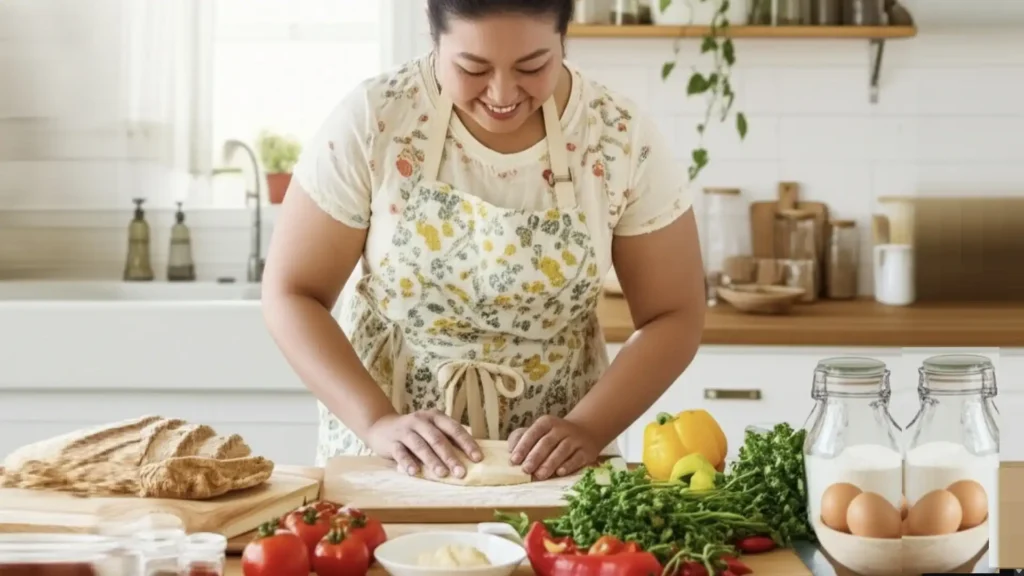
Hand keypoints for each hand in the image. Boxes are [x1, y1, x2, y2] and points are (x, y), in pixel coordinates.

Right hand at [366, 409, 481, 478]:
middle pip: (438, 438)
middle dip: (450, 456)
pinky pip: (400, 453)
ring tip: (442, 474)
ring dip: (432, 460)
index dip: (466, 443)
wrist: (381, 427)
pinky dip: (407, 463)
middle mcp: (420, 420)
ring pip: (420, 445)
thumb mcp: (431, 429)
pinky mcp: (391, 442)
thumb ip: (448, 438)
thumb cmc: (415, 432)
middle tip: (461, 472)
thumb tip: (471, 455)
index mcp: (435, 416)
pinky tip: (414, 473)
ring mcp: (405, 431)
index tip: (478, 458)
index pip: (454, 429)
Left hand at [507, 416, 599, 479]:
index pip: (533, 433)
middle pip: (547, 442)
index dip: (523, 446)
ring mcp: (575, 439)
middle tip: (525, 469)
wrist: (586, 431)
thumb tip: (510, 449)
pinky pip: (577, 458)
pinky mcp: (586, 451)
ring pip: (562, 451)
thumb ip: (522, 438)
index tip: (514, 460)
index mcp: (546, 423)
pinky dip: (568, 465)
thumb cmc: (554, 435)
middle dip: (535, 456)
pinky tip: (560, 472)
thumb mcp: (538, 432)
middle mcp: (561, 429)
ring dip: (550, 463)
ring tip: (539, 475)